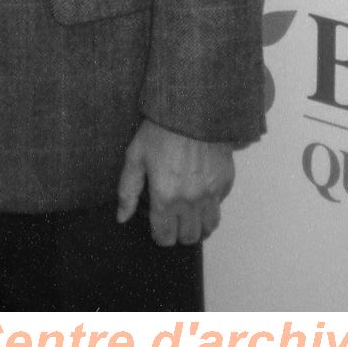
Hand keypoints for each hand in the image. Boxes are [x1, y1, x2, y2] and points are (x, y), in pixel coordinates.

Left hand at [116, 118, 234, 245]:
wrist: (192, 109)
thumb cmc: (160, 130)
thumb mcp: (135, 156)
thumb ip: (127, 190)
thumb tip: (122, 217)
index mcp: (165, 197)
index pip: (165, 237)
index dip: (159, 236)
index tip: (158, 226)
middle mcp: (190, 201)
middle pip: (188, 238)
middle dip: (179, 233)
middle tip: (173, 220)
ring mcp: (211, 193)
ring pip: (208, 228)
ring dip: (198, 225)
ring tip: (190, 214)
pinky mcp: (225, 181)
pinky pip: (219, 205)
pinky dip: (211, 205)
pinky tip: (201, 192)